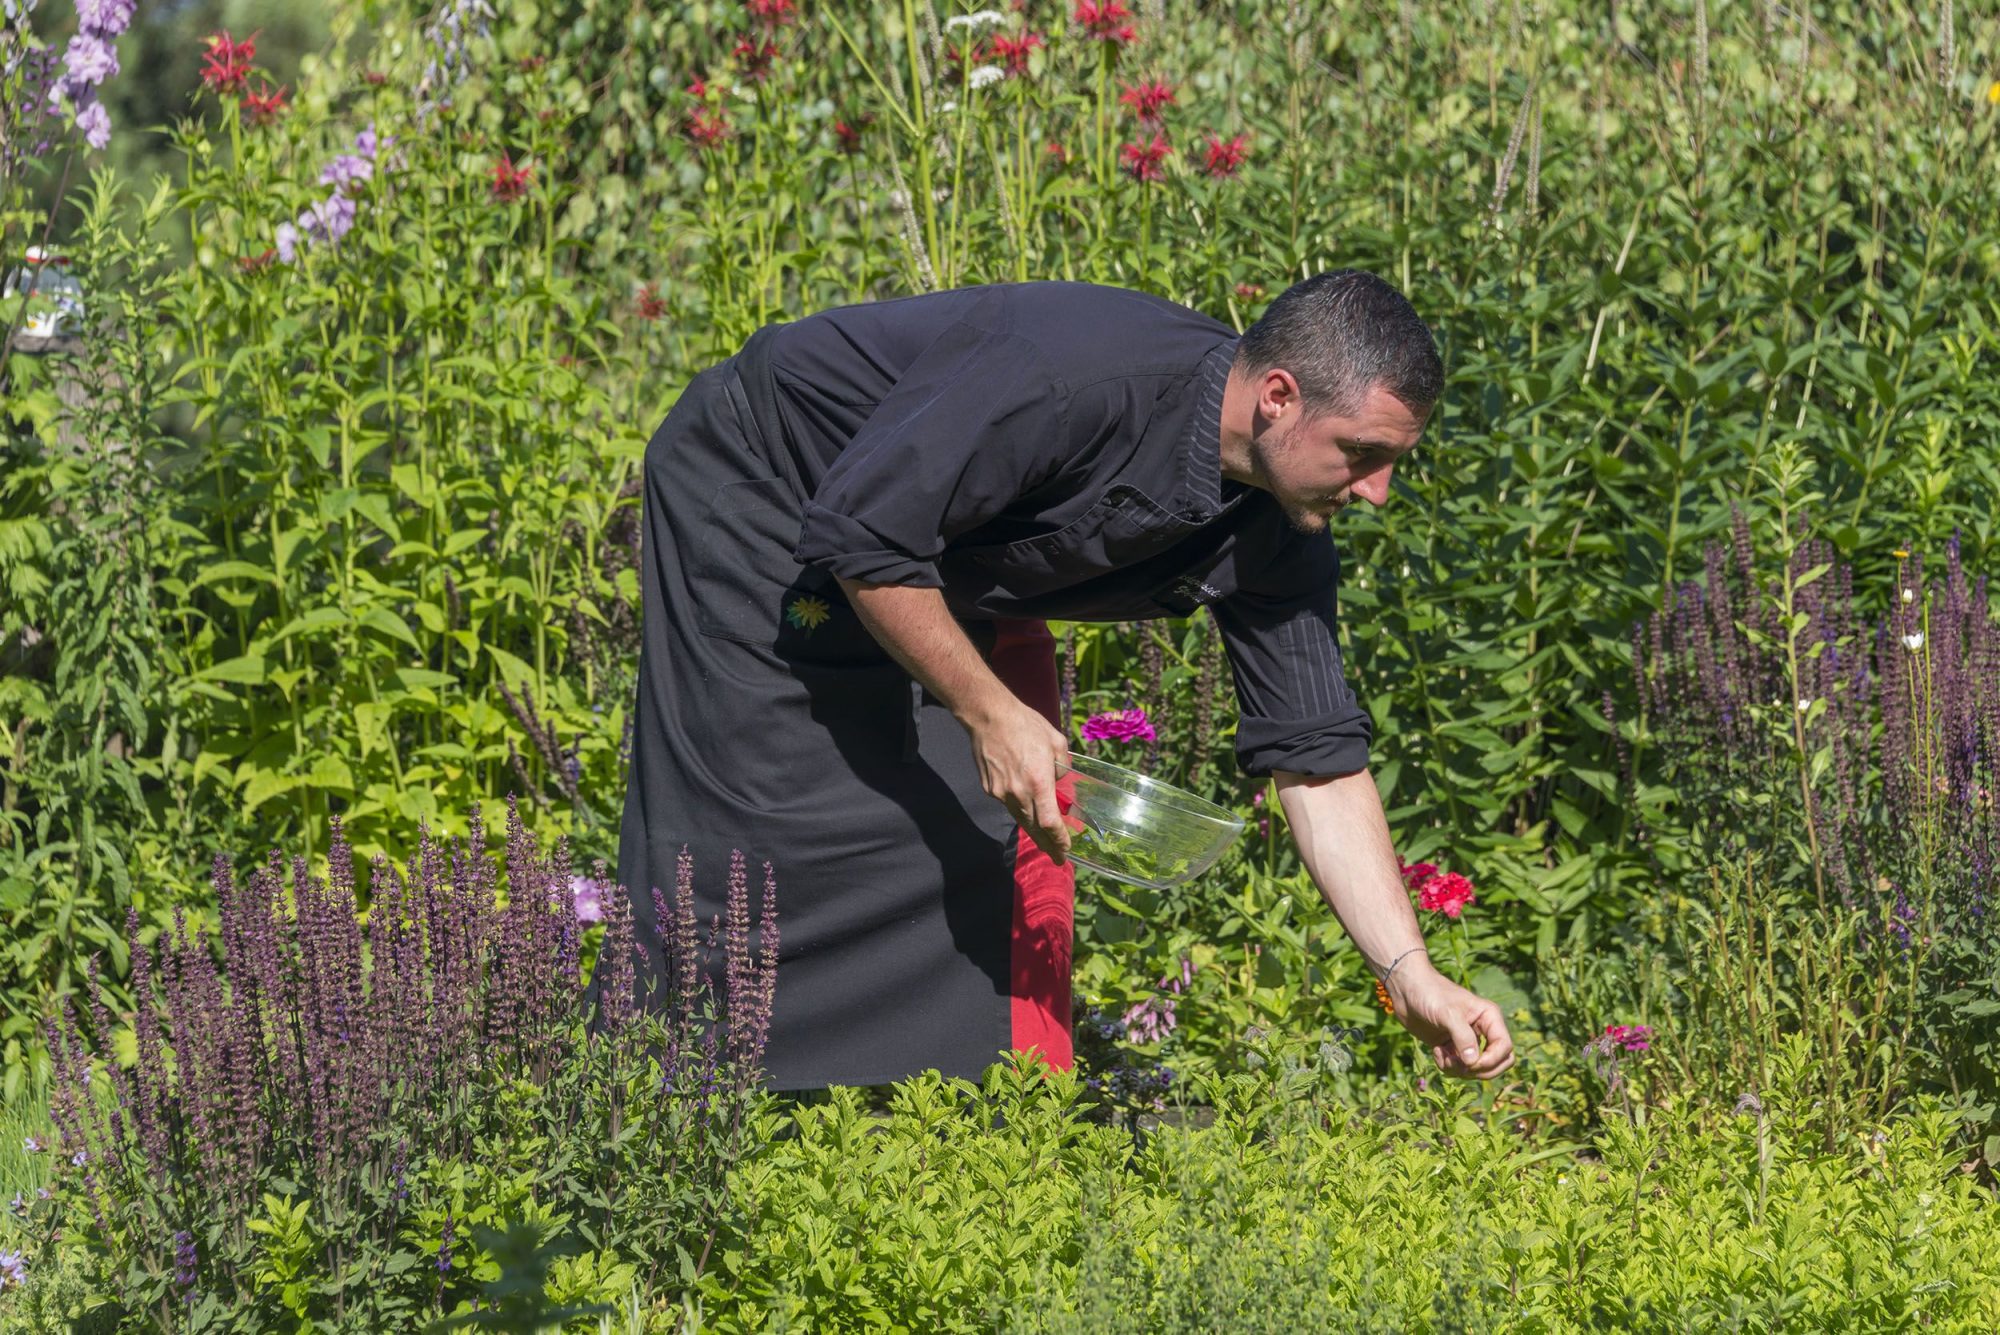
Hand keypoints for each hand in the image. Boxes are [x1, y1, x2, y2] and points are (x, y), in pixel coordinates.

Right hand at [962, 695, 1072, 862]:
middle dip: (1048, 846)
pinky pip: (1008, 804)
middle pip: (1034, 829)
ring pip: (1020, 818)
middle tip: (1058, 859)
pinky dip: (1019, 809)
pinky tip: (1025, 806)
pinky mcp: (989, 788)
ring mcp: (1001, 792)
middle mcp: (1018, 793)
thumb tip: (1063, 782)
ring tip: (1044, 840)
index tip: (1066, 849)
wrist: (989, 716)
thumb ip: (1064, 767)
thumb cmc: (1025, 725)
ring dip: (1034, 831)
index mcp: (1038, 782)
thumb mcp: (1056, 742)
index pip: (1050, 823)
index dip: (1059, 840)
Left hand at [1386, 959, 1515, 1079]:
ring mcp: (1467, 1041)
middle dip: (1479, 1070)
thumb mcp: (1448, 1013)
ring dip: (1459, 1070)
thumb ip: (1463, 1037)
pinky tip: (1436, 1051)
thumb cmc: (1430, 994)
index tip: (1470, 1063)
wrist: (1406, 990)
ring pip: (1476, 1069)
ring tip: (1442, 1056)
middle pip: (1497, 1063)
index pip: (1505, 1048)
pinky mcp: (1451, 1048)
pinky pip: (1458, 1068)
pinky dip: (1447, 1066)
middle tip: (1459, 1066)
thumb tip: (1473, 1063)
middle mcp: (1483, 1030)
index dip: (1491, 1061)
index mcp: (1489, 1018)